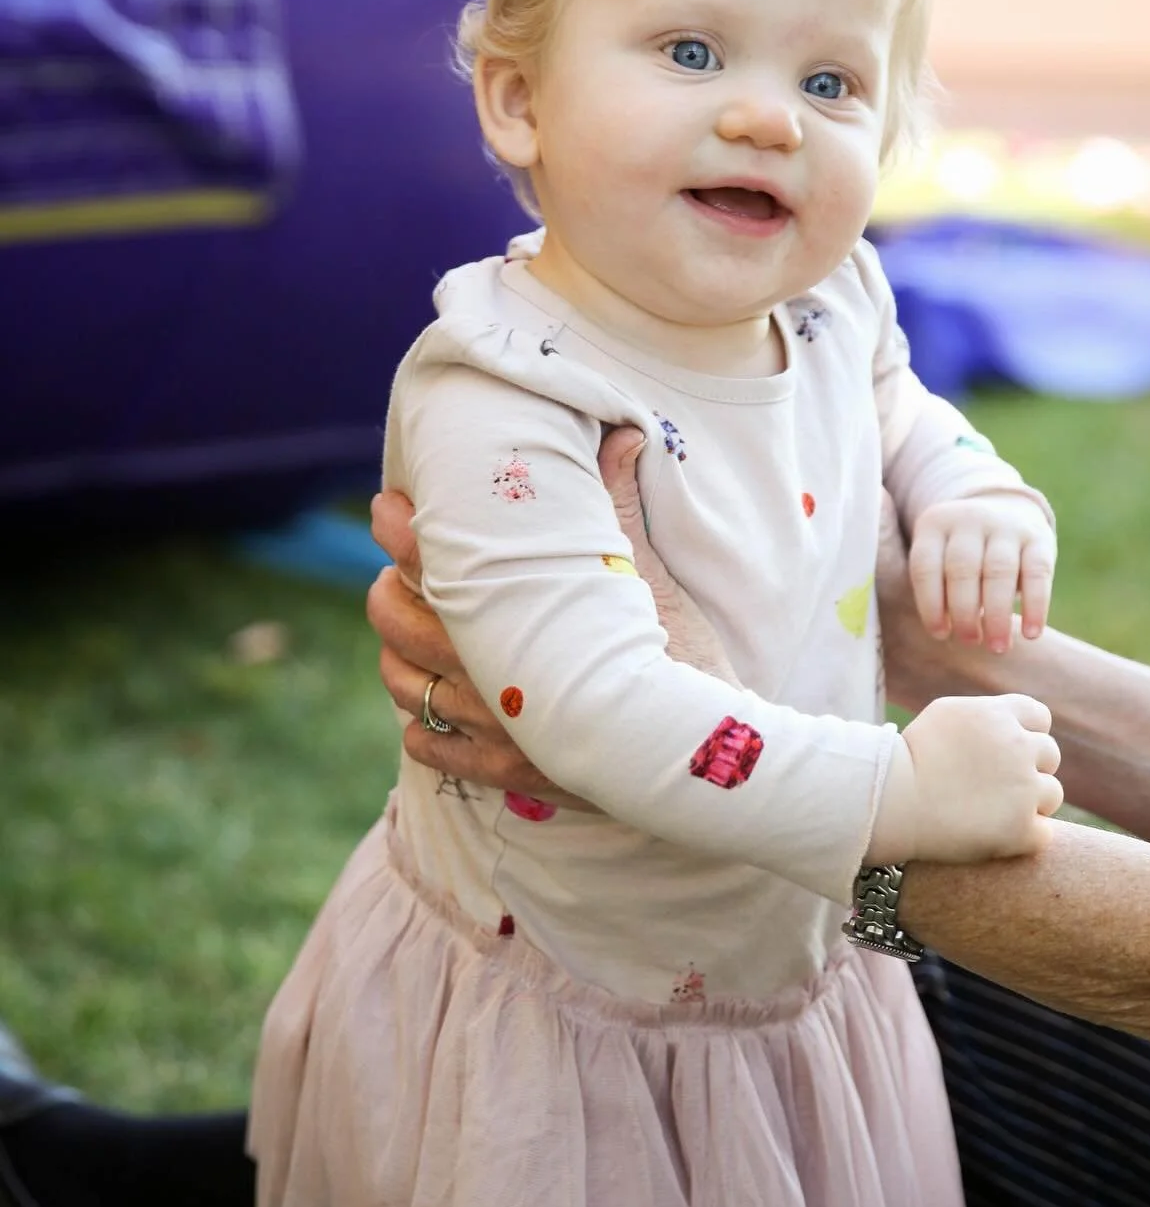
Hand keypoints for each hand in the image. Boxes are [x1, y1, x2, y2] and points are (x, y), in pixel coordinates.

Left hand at [367, 428, 736, 792]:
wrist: (704, 753)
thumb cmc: (685, 658)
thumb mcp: (652, 579)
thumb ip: (619, 504)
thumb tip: (622, 433)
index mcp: (522, 615)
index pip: (436, 559)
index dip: (400, 528)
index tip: (389, 506)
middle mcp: (493, 674)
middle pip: (400, 621)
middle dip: (387, 588)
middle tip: (394, 571)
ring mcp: (493, 729)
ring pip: (404, 686)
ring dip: (397, 654)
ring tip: (409, 633)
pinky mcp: (503, 772)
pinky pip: (426, 747)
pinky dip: (420, 724)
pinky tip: (437, 704)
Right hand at [867, 692, 1062, 864]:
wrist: (890, 803)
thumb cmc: (909, 759)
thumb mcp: (946, 716)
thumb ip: (986, 715)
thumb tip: (1012, 721)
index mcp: (1000, 715)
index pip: (1040, 718)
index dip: (1026, 736)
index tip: (1003, 754)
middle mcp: (1018, 746)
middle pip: (1050, 755)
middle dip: (1029, 769)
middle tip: (995, 788)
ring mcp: (1023, 788)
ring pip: (1051, 795)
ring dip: (1030, 805)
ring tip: (993, 814)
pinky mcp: (1021, 829)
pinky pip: (1043, 833)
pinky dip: (1023, 838)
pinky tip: (994, 837)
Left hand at [908, 492, 1055, 652]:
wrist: (1005, 512)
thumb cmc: (962, 554)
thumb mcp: (939, 557)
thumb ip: (936, 590)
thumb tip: (945, 635)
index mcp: (934, 525)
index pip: (925, 566)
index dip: (930, 604)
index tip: (940, 634)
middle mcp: (969, 519)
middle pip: (963, 568)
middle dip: (965, 611)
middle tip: (971, 642)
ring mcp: (1005, 524)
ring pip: (1000, 570)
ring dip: (998, 614)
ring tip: (998, 647)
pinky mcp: (1038, 537)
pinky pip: (1037, 572)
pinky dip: (1036, 606)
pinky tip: (1031, 634)